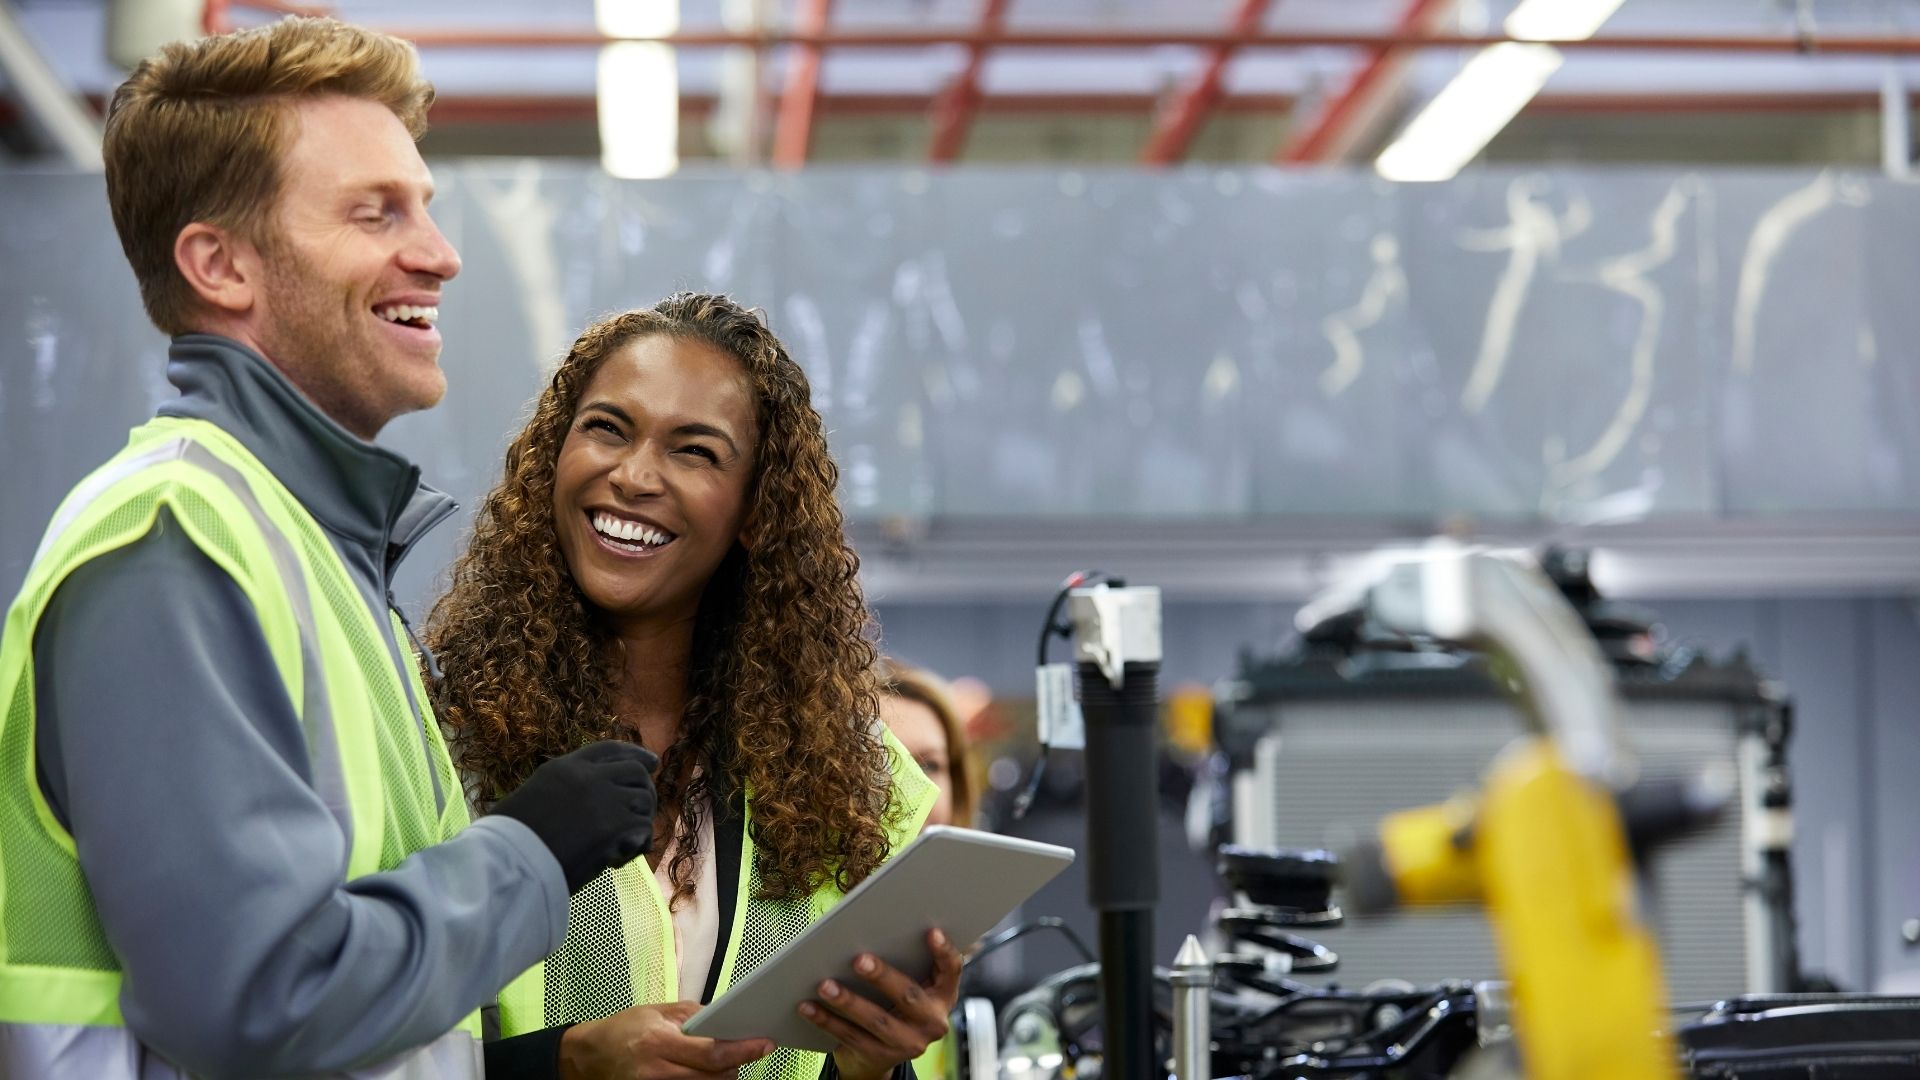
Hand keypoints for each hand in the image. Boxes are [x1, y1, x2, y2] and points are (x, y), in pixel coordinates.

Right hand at [494, 740, 657, 892]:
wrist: (505, 864)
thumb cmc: (506, 842)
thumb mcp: (530, 799)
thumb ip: (560, 794)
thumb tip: (582, 807)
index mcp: (563, 768)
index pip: (609, 750)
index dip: (635, 754)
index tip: (652, 762)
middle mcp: (587, 777)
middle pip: (635, 772)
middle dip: (645, 791)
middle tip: (642, 813)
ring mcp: (603, 799)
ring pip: (644, 800)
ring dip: (640, 821)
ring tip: (623, 843)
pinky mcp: (614, 826)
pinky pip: (643, 830)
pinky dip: (636, 845)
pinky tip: (616, 860)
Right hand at [559, 1001, 773, 1079]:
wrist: (590, 1056)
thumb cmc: (625, 1029)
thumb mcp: (659, 1012)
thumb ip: (696, 1016)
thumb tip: (729, 1021)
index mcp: (659, 1042)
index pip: (712, 1054)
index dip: (743, 1050)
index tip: (766, 1044)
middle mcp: (657, 1072)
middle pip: (714, 1078)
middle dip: (736, 1066)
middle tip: (744, 1051)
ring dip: (721, 1077)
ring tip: (721, 1063)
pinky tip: (705, 1073)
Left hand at [800, 929, 964, 1079]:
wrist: (882, 1053)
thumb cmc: (895, 1004)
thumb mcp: (911, 984)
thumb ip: (905, 961)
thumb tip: (873, 926)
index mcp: (943, 995)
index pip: (952, 970)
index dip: (945, 951)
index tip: (932, 932)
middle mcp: (932, 1022)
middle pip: (909, 996)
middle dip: (883, 977)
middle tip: (859, 959)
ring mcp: (908, 1044)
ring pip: (877, 1020)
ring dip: (848, 1002)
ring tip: (824, 985)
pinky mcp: (881, 1057)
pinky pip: (850, 1037)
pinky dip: (827, 1021)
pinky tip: (808, 1006)